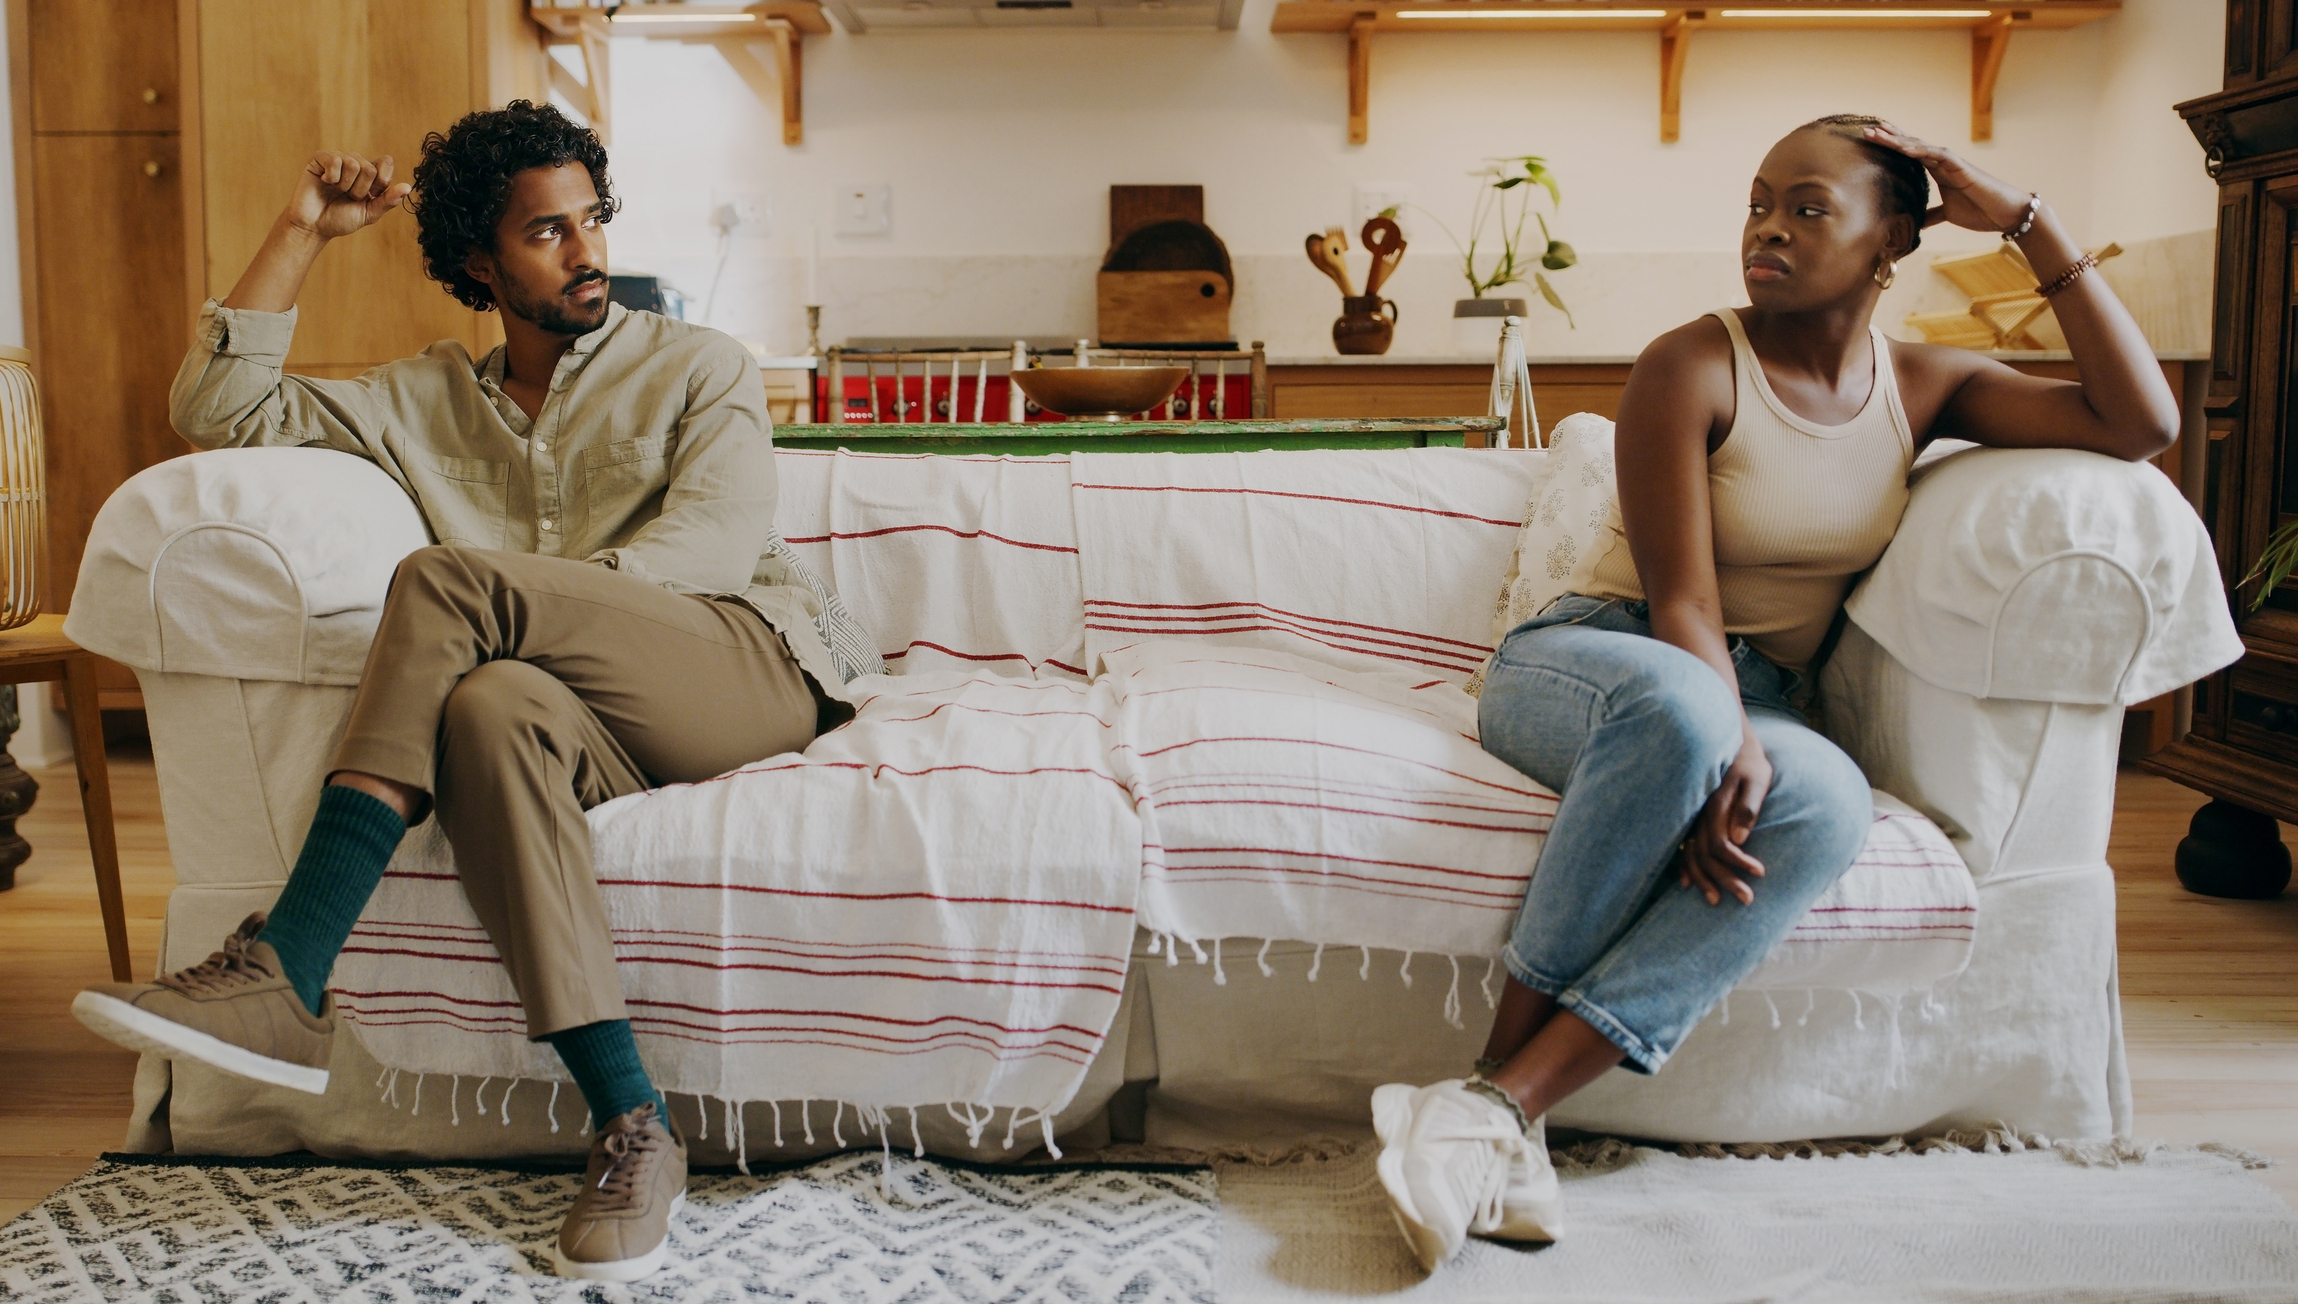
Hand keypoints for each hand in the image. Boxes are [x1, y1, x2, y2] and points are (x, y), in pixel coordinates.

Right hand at [283, 150, 411, 241]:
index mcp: (370, 175)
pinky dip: (332, 177)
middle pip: (370, 168)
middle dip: (360, 190)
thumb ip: (388, 201)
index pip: (386, 162)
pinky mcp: (320, 158)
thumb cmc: (341, 219)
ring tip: (336, 191)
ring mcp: (338, 159)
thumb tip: (408, 187)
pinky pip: (334, 160)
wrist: (314, 226)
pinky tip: (325, 182)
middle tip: (348, 197)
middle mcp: (355, 163)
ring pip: (353, 164)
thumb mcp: (369, 213)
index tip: (371, 195)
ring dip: (346, 185)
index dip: (382, 181)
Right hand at [1681, 732, 1770, 905]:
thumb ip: (1748, 808)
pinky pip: (1682, 850)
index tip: (1761, 873)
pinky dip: (1684, 868)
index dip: (1739, 862)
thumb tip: (1741, 838)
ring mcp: (1693, 820)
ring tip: (1715, 901)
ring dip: (1703, 880)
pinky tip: (1686, 884)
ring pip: (1691, 856)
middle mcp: (1700, 817)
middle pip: (1705, 857)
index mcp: (1715, 807)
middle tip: (1747, 900)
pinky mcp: (1692, 821)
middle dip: (1724, 880)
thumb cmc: (1750, 763)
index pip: (1722, 845)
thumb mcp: (1757, 780)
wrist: (1731, 745)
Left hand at [1860, 122, 2030, 235]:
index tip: (1873, 139)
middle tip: (1866, 129)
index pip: (1910, 154)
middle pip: (1911, 145)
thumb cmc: (1980, 211)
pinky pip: (1937, 155)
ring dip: (1898, 139)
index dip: (1892, 146)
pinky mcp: (1961, 167)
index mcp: (1938, 171)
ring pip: (1920, 146)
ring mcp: (1952, 162)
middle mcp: (1943, 162)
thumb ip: (1932, 215)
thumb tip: (1916, 224)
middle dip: (1889, 137)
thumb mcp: (1947, 214)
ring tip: (1878, 132)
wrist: (2006, 214)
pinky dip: (1920, 150)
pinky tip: (1903, 146)